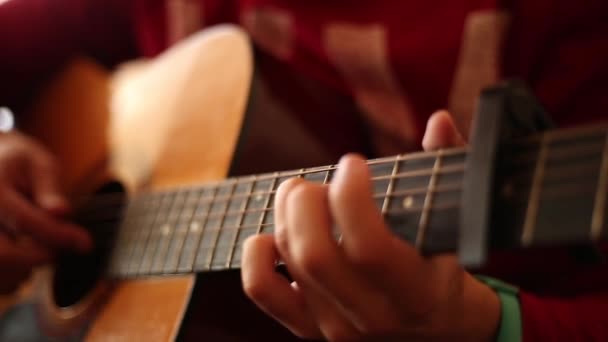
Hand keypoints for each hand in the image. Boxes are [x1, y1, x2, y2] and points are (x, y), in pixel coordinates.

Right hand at [0, 132, 90, 293]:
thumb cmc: (19, 163)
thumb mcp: (38, 164)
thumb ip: (49, 190)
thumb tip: (61, 213)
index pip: (26, 221)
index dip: (59, 235)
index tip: (85, 243)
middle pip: (4, 254)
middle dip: (39, 258)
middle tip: (60, 251)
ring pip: (0, 270)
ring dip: (24, 269)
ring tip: (42, 250)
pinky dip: (12, 277)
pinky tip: (24, 260)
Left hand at [241, 111, 499, 340]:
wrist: (432, 329)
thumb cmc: (441, 269)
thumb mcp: (456, 226)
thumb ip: (449, 171)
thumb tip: (438, 121)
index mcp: (417, 293)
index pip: (368, 247)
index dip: (351, 196)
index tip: (353, 165)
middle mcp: (372, 316)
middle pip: (316, 254)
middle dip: (306, 201)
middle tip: (315, 182)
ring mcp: (336, 327)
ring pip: (291, 261)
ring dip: (286, 214)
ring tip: (299, 193)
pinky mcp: (308, 328)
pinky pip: (262, 290)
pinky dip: (257, 254)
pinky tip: (273, 232)